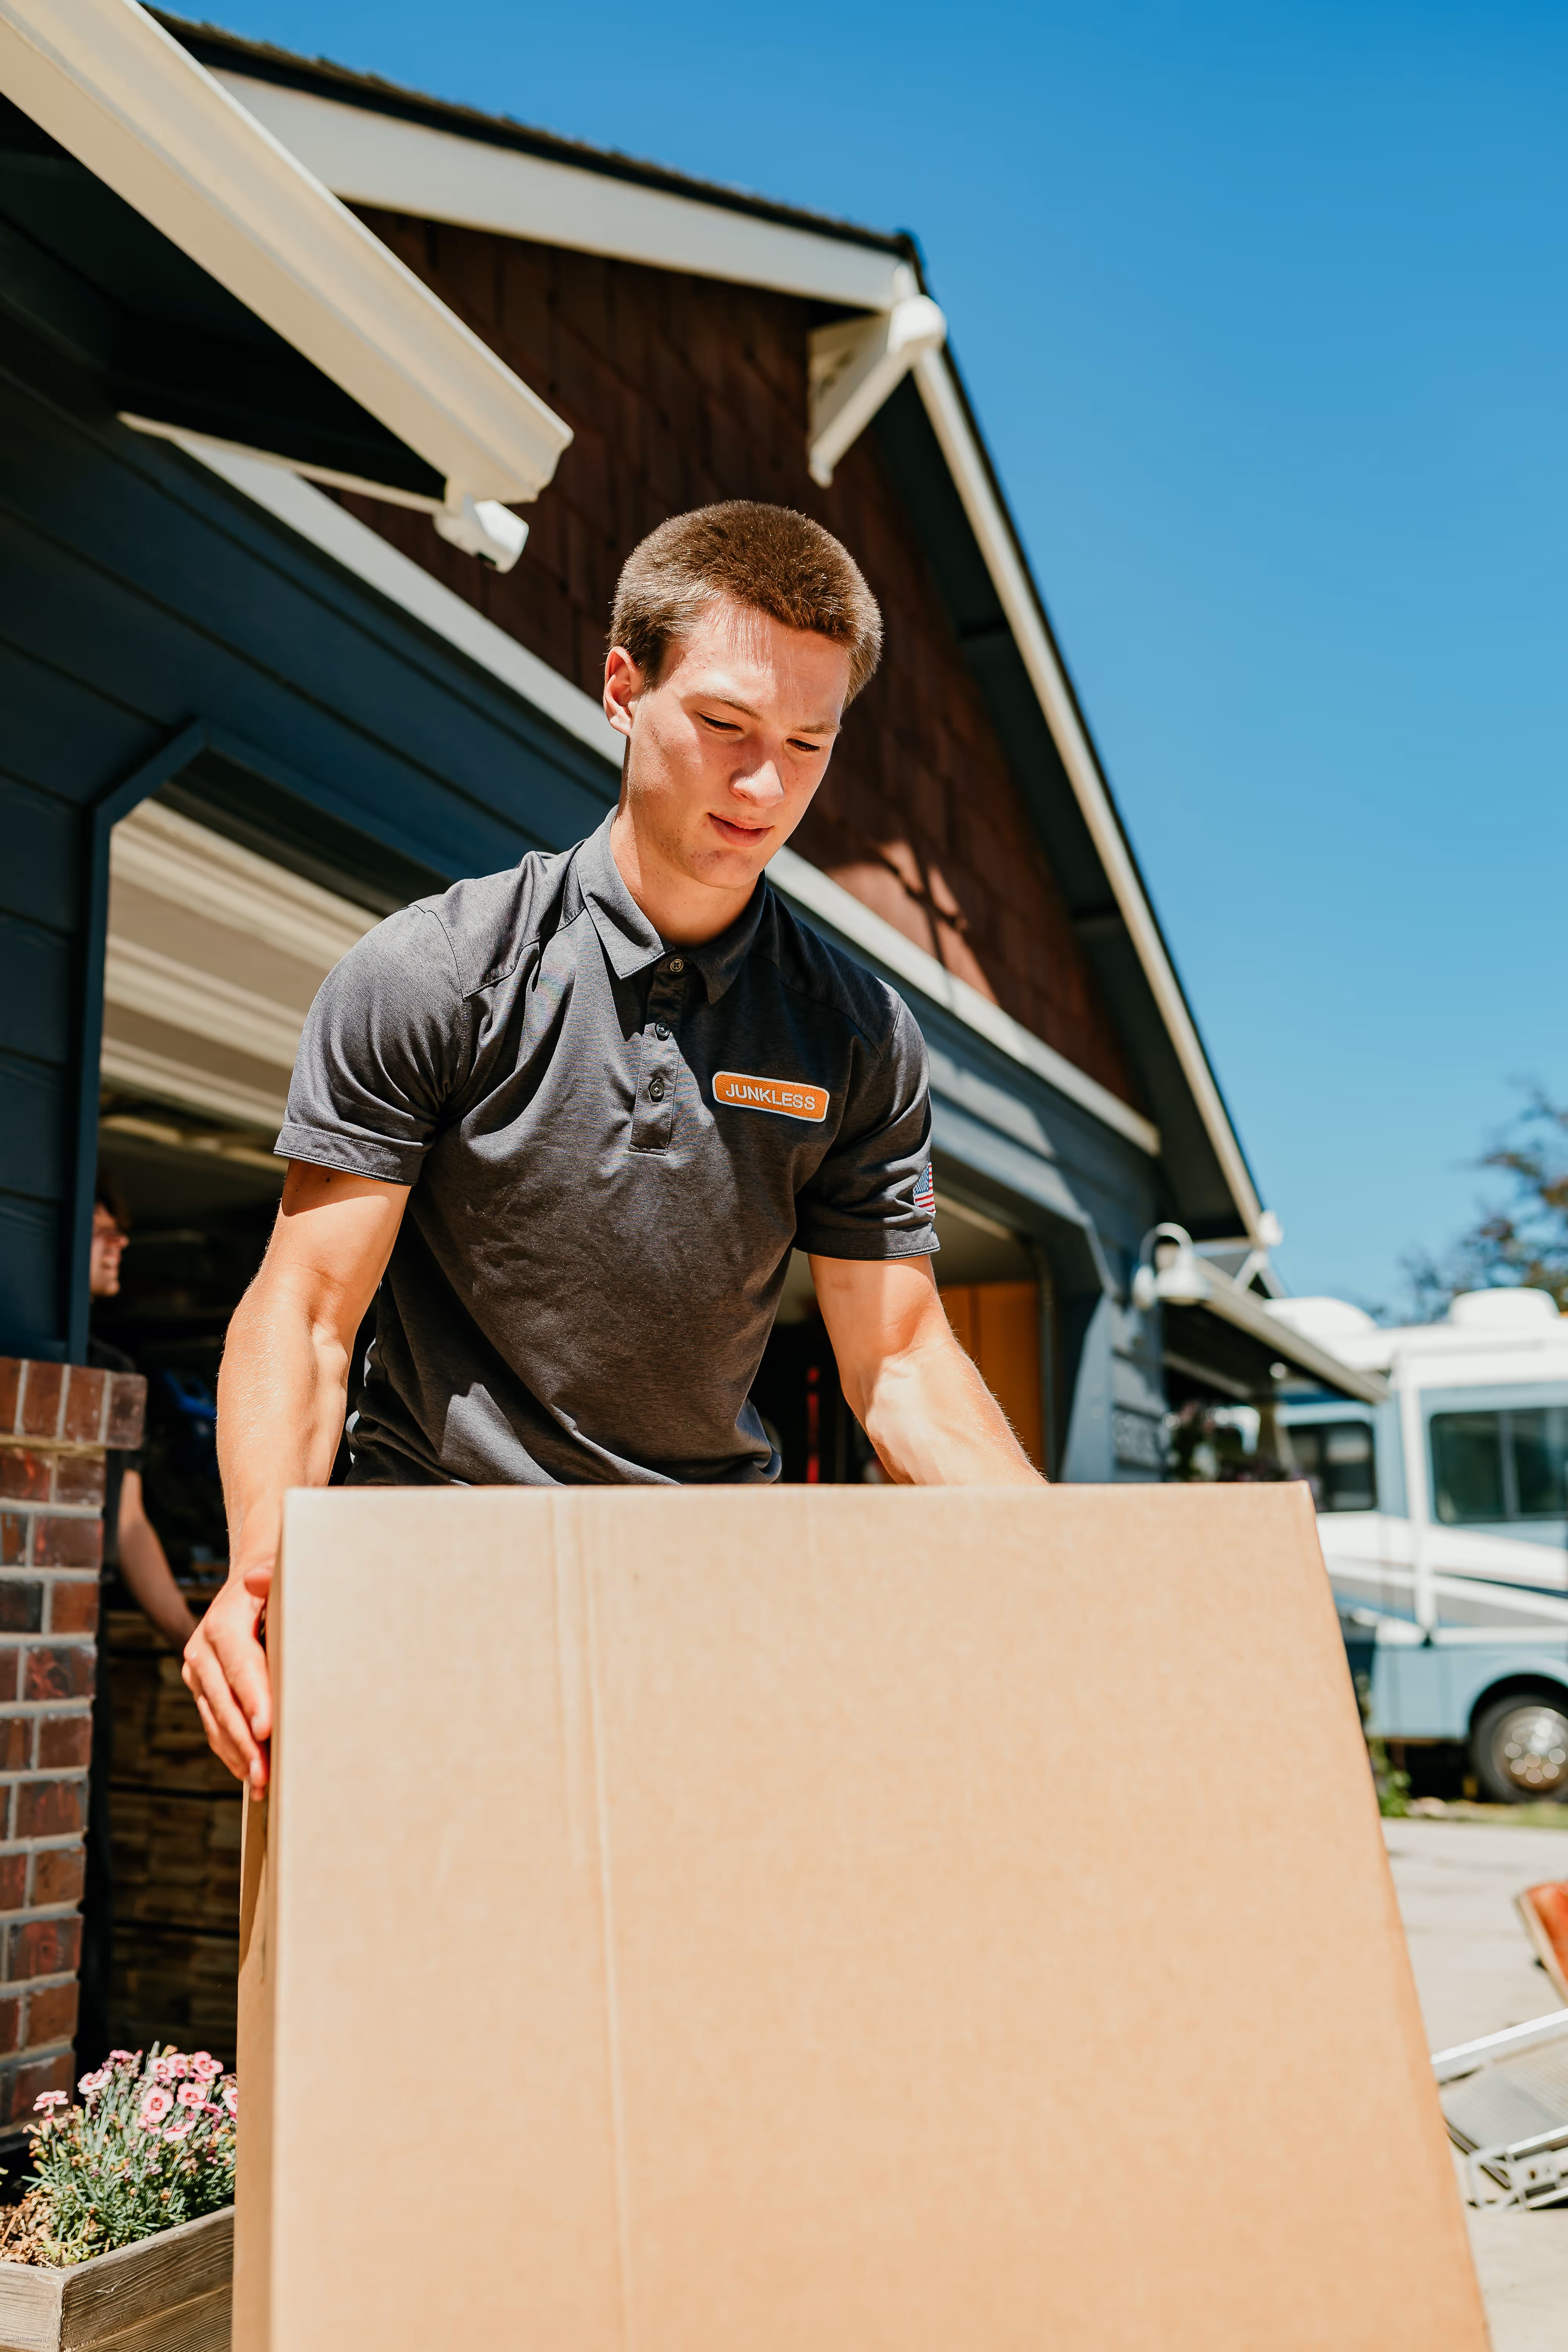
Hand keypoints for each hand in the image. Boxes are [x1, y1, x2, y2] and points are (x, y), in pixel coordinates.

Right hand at [181, 1566, 272, 1797]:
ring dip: (236, 1753)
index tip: (266, 1730)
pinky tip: (246, 1771)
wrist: (250, 1579)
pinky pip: (213, 1722)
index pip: (240, 1666)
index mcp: (222, 1623)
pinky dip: (229, 1748)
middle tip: (266, 1773)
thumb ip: (271, 1580)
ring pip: (215, 1718)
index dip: (253, 1699)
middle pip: (224, 1701)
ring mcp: (198, 1671)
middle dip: (244, 1740)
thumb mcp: (280, 1573)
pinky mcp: (202, 1686)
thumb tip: (259, 1578)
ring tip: (261, 1783)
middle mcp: (202, 1650)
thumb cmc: (278, 1580)